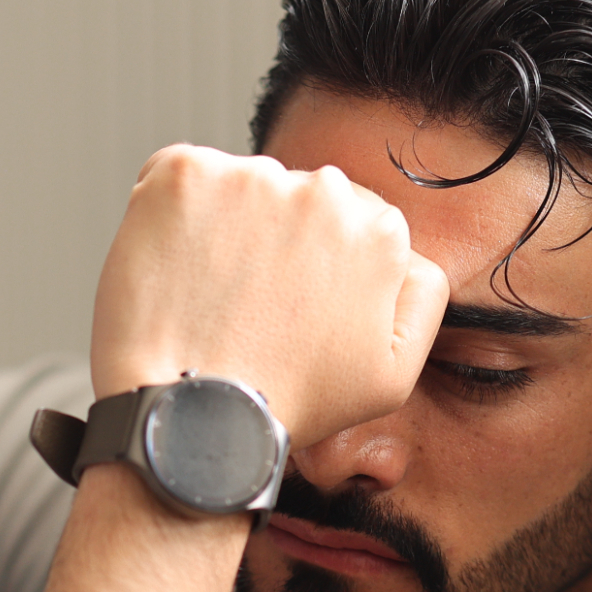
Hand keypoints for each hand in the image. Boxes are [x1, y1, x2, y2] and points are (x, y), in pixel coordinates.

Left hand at [87, 145, 447, 446]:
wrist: (192, 415)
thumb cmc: (285, 403)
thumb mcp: (393, 376)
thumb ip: (422, 298)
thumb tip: (407, 251)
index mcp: (379, 233)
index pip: (346, 221)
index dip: (309, 264)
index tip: (283, 301)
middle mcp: (323, 191)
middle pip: (294, 197)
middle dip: (271, 238)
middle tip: (245, 304)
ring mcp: (252, 178)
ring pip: (238, 188)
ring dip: (222, 228)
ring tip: (207, 294)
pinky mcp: (185, 176)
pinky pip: (177, 178)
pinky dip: (169, 214)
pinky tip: (172, 268)